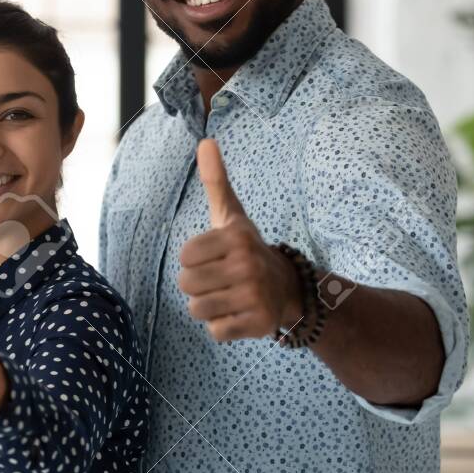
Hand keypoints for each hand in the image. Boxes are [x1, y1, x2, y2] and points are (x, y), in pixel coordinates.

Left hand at [179, 139, 302, 341]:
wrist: (290, 288)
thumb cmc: (246, 250)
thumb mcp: (232, 215)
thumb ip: (216, 181)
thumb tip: (205, 141)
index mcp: (236, 238)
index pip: (184, 256)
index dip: (194, 259)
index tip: (216, 257)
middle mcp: (248, 266)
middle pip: (186, 285)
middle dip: (198, 285)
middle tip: (222, 279)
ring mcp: (255, 297)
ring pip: (197, 310)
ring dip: (208, 307)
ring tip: (229, 296)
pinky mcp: (259, 325)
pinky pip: (215, 331)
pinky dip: (223, 327)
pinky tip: (240, 313)